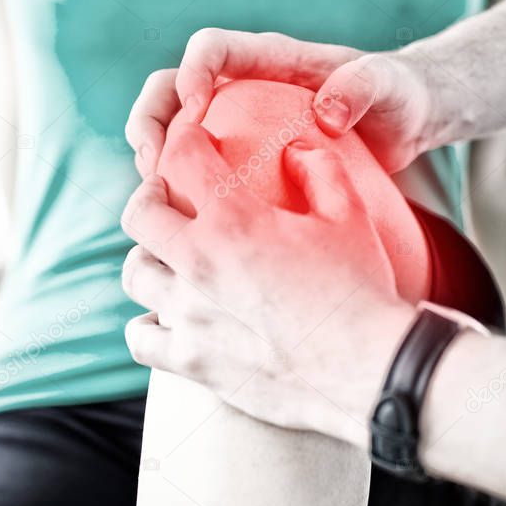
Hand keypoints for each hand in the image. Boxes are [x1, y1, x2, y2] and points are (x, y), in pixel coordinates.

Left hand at [121, 122, 412, 446]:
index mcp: (235, 221)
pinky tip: (167, 317)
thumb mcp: (349, 215)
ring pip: (135, 273)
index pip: (181, 158)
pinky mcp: (193, 361)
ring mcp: (190, 316)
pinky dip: (148, 323)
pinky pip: (140, 337)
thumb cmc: (362, 289)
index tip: (193, 137)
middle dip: (150, 193)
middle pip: (139, 213)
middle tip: (169, 194)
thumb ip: (318, 168)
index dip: (183, 136)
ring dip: (149, 257)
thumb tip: (294, 145)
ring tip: (170, 256)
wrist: (370, 370)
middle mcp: (200, 264)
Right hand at [175, 28, 436, 172]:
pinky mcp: (240, 157)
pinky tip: (186, 221)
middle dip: (150, 119)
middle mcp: (241, 85)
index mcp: (268, 58)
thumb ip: (361, 86)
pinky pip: (197, 169)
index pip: (211, 49)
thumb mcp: (388, 86)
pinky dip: (180, 188)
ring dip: (153, 158)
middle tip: (152, 163)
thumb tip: (326, 113)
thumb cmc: (395, 96)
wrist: (403, 122)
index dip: (191, 71)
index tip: (195, 108)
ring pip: (172, 130)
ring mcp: (236, 122)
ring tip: (156, 194)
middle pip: (169, 87)